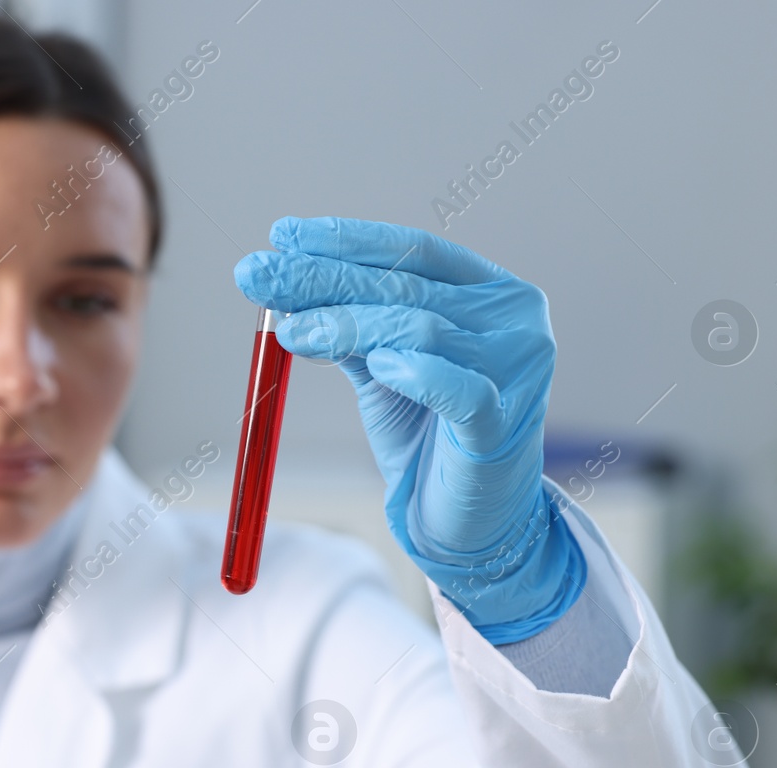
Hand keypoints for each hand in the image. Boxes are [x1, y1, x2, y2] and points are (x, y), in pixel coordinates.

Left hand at [233, 216, 584, 641]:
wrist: (469, 523)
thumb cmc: (430, 438)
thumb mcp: (382, 367)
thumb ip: (347, 324)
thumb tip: (279, 283)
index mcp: (490, 292)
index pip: (413, 250)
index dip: (345, 240)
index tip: (281, 236)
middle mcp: (514, 318)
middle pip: (405, 286)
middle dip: (322, 278)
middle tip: (258, 275)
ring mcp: (519, 369)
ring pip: (420, 329)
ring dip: (346, 325)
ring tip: (292, 332)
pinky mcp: (504, 424)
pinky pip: (457, 390)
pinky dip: (416, 372)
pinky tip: (379, 363)